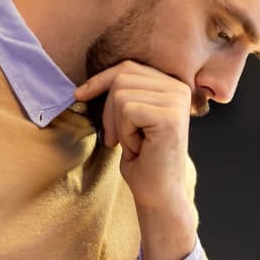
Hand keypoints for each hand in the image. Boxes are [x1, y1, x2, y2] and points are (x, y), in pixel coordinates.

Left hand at [74, 61, 196, 259]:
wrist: (159, 192)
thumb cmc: (144, 159)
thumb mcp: (133, 118)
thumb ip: (126, 93)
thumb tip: (93, 79)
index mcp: (174, 86)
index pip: (128, 67)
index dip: (100, 80)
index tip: (80, 95)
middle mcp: (180, 89)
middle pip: (122, 77)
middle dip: (109, 109)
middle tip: (116, 138)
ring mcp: (177, 102)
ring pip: (121, 94)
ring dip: (118, 125)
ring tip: (133, 144)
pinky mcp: (170, 116)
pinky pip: (127, 110)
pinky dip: (124, 133)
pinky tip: (139, 148)